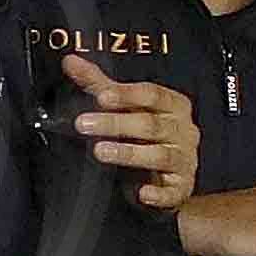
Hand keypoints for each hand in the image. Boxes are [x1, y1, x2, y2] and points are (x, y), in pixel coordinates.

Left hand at [60, 54, 200, 209]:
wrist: (171, 172)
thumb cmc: (147, 133)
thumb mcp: (126, 106)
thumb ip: (99, 84)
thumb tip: (71, 61)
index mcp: (173, 106)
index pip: (153, 95)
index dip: (127, 95)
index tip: (101, 96)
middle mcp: (182, 130)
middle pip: (151, 124)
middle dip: (116, 123)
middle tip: (84, 124)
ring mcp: (185, 159)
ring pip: (160, 155)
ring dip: (130, 153)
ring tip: (101, 151)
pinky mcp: (181, 187)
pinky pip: (172, 191)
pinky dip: (158, 193)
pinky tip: (142, 192)